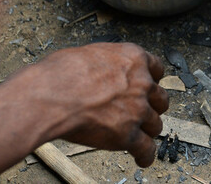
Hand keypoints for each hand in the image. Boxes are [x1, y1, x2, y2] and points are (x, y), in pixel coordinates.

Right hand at [32, 43, 167, 166]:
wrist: (50, 96)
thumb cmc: (61, 74)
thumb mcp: (91, 53)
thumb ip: (108, 64)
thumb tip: (103, 70)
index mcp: (133, 59)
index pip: (157, 69)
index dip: (153, 80)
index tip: (149, 86)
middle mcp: (141, 83)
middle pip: (160, 99)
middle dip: (153, 106)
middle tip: (143, 111)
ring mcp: (137, 110)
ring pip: (155, 124)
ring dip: (147, 130)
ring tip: (140, 134)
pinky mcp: (128, 135)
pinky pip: (146, 149)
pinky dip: (145, 155)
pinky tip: (141, 158)